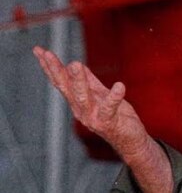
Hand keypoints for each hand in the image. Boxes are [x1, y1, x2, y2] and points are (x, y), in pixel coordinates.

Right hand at [32, 46, 150, 157]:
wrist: (131, 141)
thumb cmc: (117, 118)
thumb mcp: (102, 96)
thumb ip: (91, 83)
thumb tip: (77, 65)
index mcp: (77, 102)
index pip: (60, 82)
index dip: (49, 67)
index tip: (39, 50)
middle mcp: (81, 110)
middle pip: (65, 88)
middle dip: (56, 70)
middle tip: (48, 54)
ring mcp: (93, 118)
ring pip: (82, 97)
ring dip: (78, 81)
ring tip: (76, 64)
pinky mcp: (109, 123)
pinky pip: (110, 108)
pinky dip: (114, 96)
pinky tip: (120, 85)